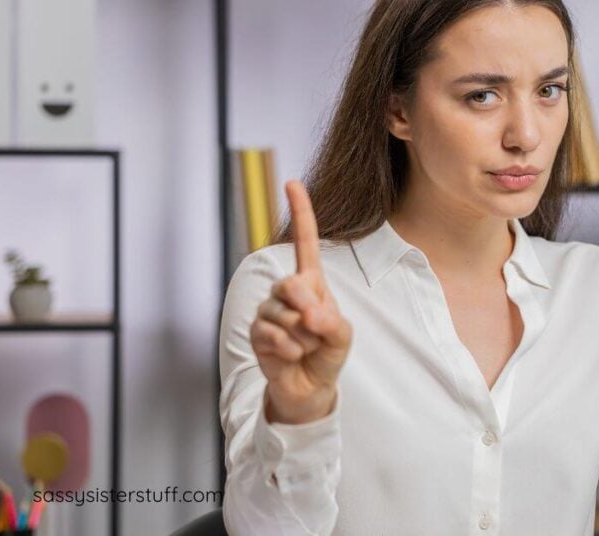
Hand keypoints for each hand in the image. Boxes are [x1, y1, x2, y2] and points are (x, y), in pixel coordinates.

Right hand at [250, 179, 352, 424]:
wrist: (309, 388)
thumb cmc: (327, 354)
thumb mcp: (341, 335)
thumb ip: (331, 321)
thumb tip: (309, 312)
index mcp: (312, 282)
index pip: (304, 243)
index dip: (300, 213)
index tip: (292, 182)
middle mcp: (287, 291)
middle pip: (291, 284)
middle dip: (307, 309)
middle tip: (316, 328)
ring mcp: (269, 310)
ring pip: (283, 316)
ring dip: (302, 338)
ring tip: (305, 347)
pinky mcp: (257, 332)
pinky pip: (273, 336)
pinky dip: (289, 350)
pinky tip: (291, 357)